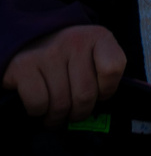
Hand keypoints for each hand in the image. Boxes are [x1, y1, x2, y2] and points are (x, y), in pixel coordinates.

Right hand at [5, 24, 126, 125]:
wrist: (31, 39)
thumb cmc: (69, 55)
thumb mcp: (95, 53)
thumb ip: (107, 70)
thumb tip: (122, 100)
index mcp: (98, 37)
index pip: (113, 69)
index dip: (107, 90)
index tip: (99, 94)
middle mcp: (74, 42)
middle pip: (86, 94)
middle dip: (81, 113)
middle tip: (75, 114)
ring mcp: (47, 54)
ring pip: (61, 103)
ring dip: (59, 118)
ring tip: (57, 115)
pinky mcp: (23, 67)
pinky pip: (38, 104)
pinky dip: (39, 112)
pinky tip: (41, 107)